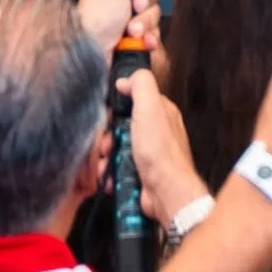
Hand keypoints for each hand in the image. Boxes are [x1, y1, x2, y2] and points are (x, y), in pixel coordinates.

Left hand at [78, 0, 161, 56]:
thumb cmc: (95, 20)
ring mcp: (128, 18)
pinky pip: (153, 32)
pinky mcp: (134, 38)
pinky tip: (138, 42)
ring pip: (154, 11)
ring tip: (131, 31)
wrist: (91, 60)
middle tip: (135, 6)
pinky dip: (148, 37)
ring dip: (145, 21)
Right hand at [121, 70, 210, 227]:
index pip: (134, 101)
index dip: (118, 108)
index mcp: (161, 112)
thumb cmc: (160, 149)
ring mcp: (148, 154)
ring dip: (107, 157)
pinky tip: (110, 177)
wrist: (165, 191)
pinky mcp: (140, 174)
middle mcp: (156, 132)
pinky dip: (111, 173)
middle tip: (107, 144)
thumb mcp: (150, 106)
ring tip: (106, 163)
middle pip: (122, 127)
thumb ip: (140, 84)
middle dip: (109, 136)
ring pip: (117, 149)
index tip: (109, 116)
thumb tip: (125, 80)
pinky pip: (118, 169)